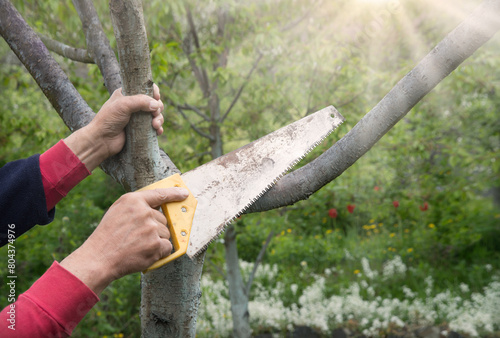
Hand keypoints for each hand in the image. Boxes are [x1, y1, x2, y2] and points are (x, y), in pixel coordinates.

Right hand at [60, 187, 187, 294]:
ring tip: (138, 246)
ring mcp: (151, 228)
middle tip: (137, 237)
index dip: (174, 193)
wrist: (99, 258)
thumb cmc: (107, 236)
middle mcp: (144, 212)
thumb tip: (159, 208)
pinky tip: (145, 254)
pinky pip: (168, 247)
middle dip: (155, 229)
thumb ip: (137, 206)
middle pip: (164, 219)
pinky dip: (160, 252)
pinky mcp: (156, 244)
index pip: (160, 194)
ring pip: (166, 233)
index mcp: (133, 200)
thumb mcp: (118, 211)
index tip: (184, 193)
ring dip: (157, 241)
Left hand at [64, 84, 164, 170]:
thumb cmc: (108, 120)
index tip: (156, 97)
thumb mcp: (123, 105)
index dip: (153, 92)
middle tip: (155, 114)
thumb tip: (156, 105)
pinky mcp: (140, 129)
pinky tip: (157, 132)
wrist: (102, 141)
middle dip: (158, 108)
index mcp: (127, 94)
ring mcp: (138, 118)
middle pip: (154, 102)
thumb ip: (140, 101)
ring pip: (156, 115)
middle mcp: (133, 105)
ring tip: (155, 126)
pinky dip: (158, 128)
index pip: (145, 88)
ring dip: (159, 119)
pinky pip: (154, 127)